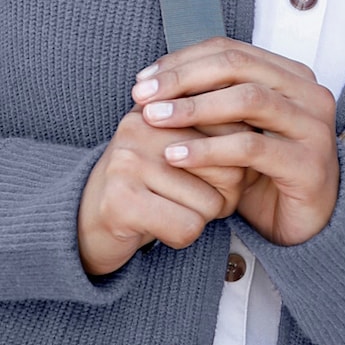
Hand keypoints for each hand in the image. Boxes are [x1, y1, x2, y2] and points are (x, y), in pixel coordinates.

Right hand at [77, 106, 246, 277]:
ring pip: (210, 204)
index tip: (209, 176)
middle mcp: (142, 126)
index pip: (233, 130)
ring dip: (199, 219)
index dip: (234, 165)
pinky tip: (158, 228)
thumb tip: (259, 140)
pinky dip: (182, 238)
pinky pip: (187, 227)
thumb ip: (217, 137)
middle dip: (222, 196)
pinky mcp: (121, 201)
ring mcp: (128, 162)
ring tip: (168, 211)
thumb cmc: (147, 188)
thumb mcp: (181, 153)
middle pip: (228, 168)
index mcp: (161, 107)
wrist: (84, 223)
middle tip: (189, 200)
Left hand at [131, 38, 339, 247]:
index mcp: (292, 75)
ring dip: (194, 108)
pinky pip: (251, 147)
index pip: (230, 50)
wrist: (304, 224)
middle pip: (237, 66)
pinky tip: (176, 154)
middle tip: (143, 96)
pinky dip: (208, 148)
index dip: (183, 60)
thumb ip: (212, 100)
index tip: (144, 80)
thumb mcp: (237, 128)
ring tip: (155, 119)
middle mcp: (309, 94)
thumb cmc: (265, 173)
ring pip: (247, 99)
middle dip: (183, 78)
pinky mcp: (308, 163)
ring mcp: (313, 127)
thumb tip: (154, 80)